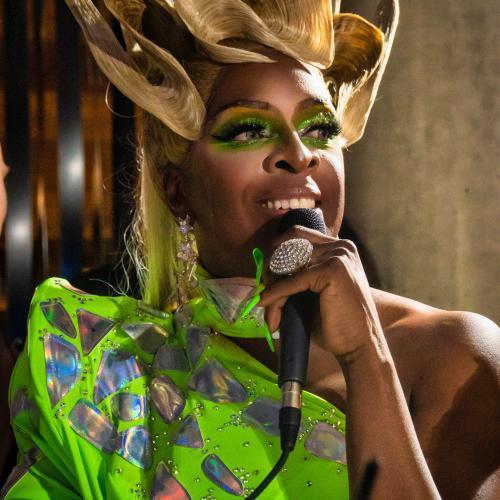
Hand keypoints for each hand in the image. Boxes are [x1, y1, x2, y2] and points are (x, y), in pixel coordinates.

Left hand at [259, 225, 383, 360]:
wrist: (359, 345)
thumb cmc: (336, 322)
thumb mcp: (312, 293)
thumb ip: (295, 277)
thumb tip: (263, 275)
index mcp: (337, 247)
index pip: (296, 235)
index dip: (276, 252)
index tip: (265, 276)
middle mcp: (340, 246)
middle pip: (289, 244)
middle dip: (271, 267)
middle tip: (264, 293)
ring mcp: (338, 255)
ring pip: (288, 264)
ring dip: (272, 288)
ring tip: (271, 312)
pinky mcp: (333, 270)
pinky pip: (292, 281)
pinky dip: (275, 294)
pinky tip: (266, 304)